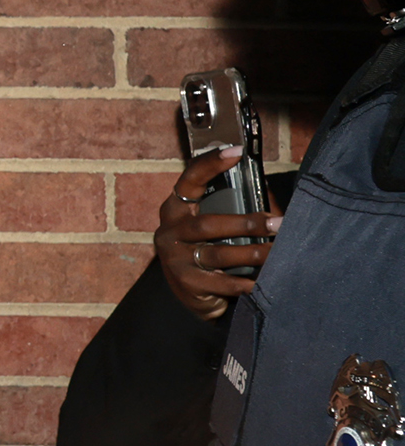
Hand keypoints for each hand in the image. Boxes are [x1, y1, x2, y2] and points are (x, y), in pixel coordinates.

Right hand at [155, 146, 280, 319]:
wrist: (196, 295)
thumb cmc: (211, 251)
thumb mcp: (220, 227)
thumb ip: (240, 207)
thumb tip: (268, 190)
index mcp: (177, 209)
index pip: (190, 180)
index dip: (211, 164)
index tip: (237, 151)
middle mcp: (170, 231)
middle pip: (207, 224)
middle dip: (245, 224)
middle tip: (277, 224)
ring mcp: (174, 258)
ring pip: (217, 254)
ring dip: (251, 253)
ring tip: (275, 252)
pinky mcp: (184, 282)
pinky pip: (219, 282)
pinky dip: (242, 283)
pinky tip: (258, 283)